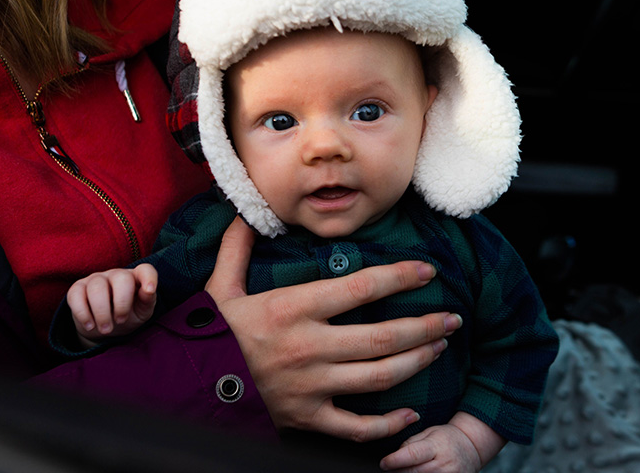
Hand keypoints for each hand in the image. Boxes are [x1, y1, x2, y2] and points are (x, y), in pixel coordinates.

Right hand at [67, 263, 157, 343]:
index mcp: (135, 278)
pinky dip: (83, 313)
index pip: (145, 269)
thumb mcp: (142, 312)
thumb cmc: (128, 316)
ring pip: (97, 288)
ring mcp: (96, 279)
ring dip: (101, 312)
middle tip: (120, 321)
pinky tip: (90, 325)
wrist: (104, 328)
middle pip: (121, 278)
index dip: (148, 277)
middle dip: (122, 303)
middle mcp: (116, 275)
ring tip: (106, 329)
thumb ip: (148, 300)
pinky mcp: (77, 288)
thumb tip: (149, 290)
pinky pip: (76, 295)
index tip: (149, 290)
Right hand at [205, 217, 462, 441]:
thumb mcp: (220, 287)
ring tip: (439, 347)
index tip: (427, 271)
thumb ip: (237, 248)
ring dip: (417, 362)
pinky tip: (410, 414)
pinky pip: (356, 427)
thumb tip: (244, 212)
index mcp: (292, 309)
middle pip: (383, 336)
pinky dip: (387, 425)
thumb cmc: (211, 334)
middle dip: (425, 326)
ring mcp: (311, 387)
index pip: (359, 288)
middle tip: (453, 318)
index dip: (400, 277)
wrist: (186, 387)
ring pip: (379, 377)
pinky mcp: (307, 418)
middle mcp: (308, 348)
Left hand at [380, 412, 505, 471]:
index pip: (412, 455)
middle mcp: (444, 464)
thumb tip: (395, 454)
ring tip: (404, 470)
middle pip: (413, 472)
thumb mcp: (429, 432)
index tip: (384, 463)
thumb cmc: (448, 438)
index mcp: (437, 446)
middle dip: (398, 471)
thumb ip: (411, 442)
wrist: (471, 448)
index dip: (395, 460)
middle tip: (390, 467)